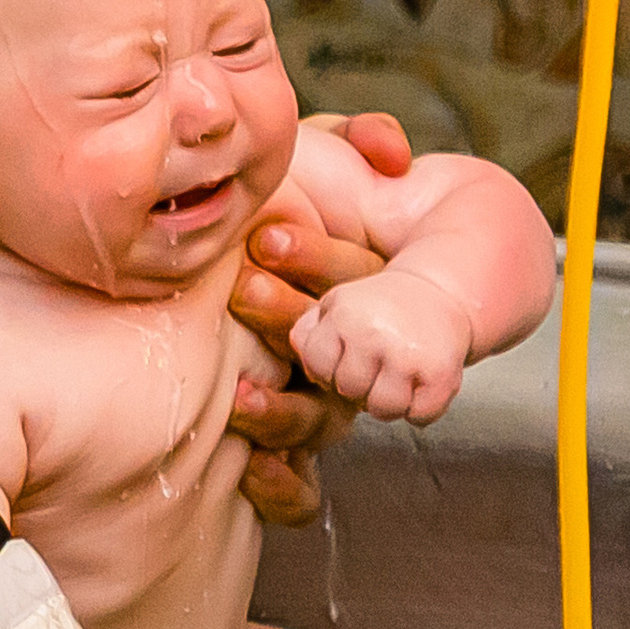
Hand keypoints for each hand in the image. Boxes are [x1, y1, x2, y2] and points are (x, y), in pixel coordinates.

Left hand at [228, 134, 398, 520]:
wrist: (292, 271)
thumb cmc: (324, 203)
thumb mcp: (334, 159)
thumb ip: (362, 139)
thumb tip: (387, 149)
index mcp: (353, 289)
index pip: (347, 282)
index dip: (317, 262)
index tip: (271, 235)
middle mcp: (340, 346)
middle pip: (330, 350)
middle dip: (287, 322)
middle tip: (246, 292)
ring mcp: (319, 395)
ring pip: (317, 420)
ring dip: (283, 413)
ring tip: (243, 397)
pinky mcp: (288, 443)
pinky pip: (302, 487)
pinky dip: (287, 489)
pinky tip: (255, 475)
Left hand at [290, 273, 474, 424]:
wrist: (438, 292)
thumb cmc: (379, 308)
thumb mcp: (336, 304)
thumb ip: (307, 332)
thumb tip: (306, 361)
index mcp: (344, 315)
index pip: (319, 368)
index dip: (331, 371)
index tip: (348, 360)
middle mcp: (374, 333)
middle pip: (350, 393)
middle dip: (361, 388)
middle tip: (377, 370)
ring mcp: (408, 355)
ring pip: (384, 410)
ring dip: (390, 404)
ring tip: (396, 380)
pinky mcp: (442, 373)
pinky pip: (420, 416)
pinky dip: (421, 411)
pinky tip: (420, 386)